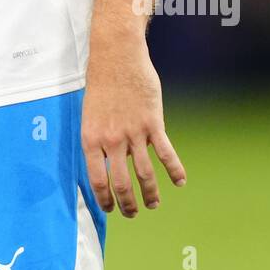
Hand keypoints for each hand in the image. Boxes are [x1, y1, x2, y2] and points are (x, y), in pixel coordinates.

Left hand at [82, 42, 185, 215]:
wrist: (116, 56)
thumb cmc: (101, 83)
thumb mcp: (90, 113)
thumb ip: (98, 138)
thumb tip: (106, 161)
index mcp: (91, 139)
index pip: (97, 179)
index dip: (105, 199)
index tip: (110, 209)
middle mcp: (111, 140)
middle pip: (121, 183)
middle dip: (128, 204)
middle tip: (133, 213)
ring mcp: (133, 133)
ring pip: (144, 174)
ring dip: (151, 194)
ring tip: (154, 204)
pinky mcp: (153, 124)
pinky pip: (166, 154)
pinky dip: (175, 170)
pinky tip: (180, 182)